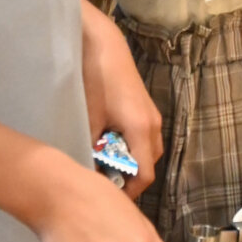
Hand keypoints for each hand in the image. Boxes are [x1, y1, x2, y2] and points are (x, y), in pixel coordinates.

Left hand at [79, 0, 163, 198]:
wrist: (102, 43)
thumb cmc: (94, 80)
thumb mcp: (88, 119)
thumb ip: (91, 150)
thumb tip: (88, 173)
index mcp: (141, 130)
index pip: (144, 176)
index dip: (128, 192)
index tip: (108, 198)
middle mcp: (153, 124)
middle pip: (148, 165)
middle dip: (128, 178)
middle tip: (102, 182)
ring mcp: (151, 114)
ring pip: (147, 151)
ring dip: (129, 161)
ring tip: (103, 164)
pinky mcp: (145, 106)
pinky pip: (143, 136)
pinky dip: (130, 146)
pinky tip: (107, 143)